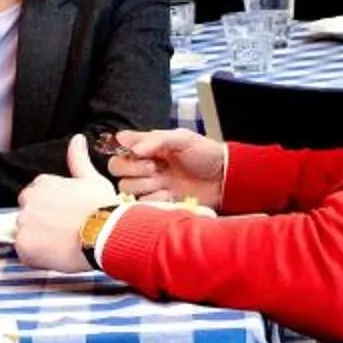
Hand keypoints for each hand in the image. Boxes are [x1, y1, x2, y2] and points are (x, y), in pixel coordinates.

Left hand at [13, 135, 117, 272]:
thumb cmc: (103, 208)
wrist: (106, 233)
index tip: (65, 217)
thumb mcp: (92, 179)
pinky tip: (56, 255)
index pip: (37, 197)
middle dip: (42, 224)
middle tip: (64, 232)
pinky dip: (37, 257)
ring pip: (26, 234)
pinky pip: (25, 253)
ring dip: (40, 241)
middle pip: (29, 215)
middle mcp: (29, 199)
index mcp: (42, 183)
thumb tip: (77, 139)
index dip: (52, 210)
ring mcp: (25, 222)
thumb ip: (78, 159)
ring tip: (63, 245)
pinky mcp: (24, 244)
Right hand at [106, 126, 225, 206]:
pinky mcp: (158, 202)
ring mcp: (151, 185)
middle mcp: (146, 166)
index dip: (126, 153)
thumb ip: (154, 139)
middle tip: (154, 168)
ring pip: (126, 188)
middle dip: (132, 169)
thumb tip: (126, 142)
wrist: (225, 180)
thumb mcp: (182, 138)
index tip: (143, 154)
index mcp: (149, 148)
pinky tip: (170, 195)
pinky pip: (141, 204)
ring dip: (144, 185)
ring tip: (165, 183)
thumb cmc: (206, 154)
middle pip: (116, 169)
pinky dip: (154, 199)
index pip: (120, 149)